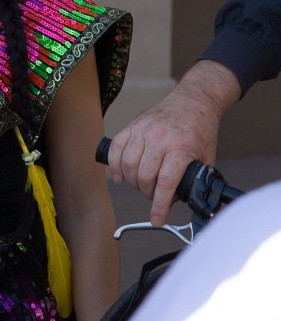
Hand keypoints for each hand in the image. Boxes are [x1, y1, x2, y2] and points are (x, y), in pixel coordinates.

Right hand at [107, 61, 240, 225]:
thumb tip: (192, 204)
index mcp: (181, 148)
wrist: (193, 102)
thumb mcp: (206, 158)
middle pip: (144, 176)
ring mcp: (144, 130)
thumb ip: (196, 180)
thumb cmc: (200, 131)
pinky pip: (116, 148)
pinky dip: (114, 165)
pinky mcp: (133, 125)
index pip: (165, 183)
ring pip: (128, 164)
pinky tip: (120, 175)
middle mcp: (160, 138)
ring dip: (132, 182)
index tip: (157, 219)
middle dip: (147, 193)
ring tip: (141, 184)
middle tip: (154, 195)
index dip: (159, 206)